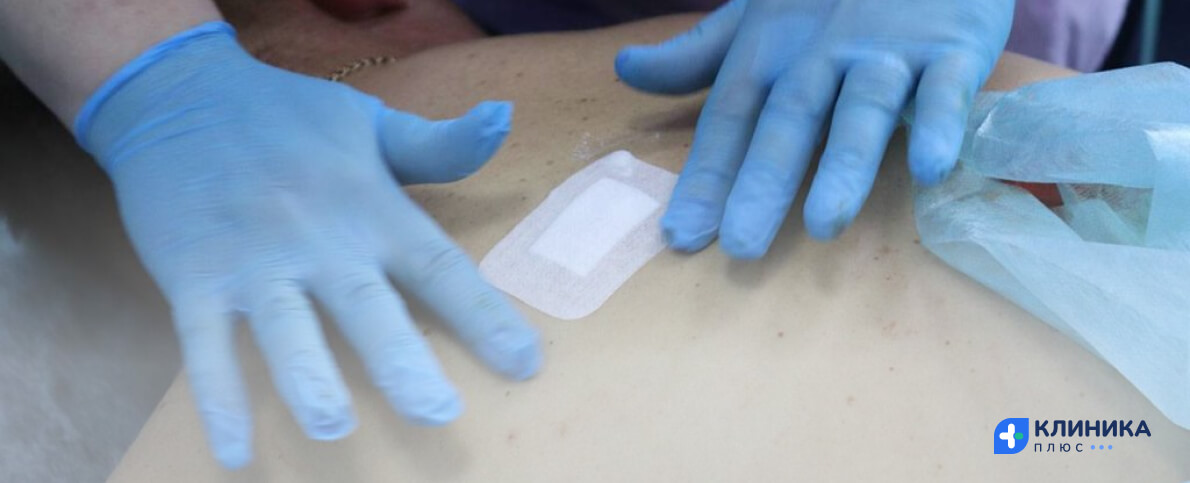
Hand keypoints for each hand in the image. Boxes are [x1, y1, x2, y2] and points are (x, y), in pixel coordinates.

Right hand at [76, 22, 540, 467]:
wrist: (175, 93)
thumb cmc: (286, 115)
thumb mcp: (369, 121)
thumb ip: (437, 144)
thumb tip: (505, 119)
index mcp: (370, 205)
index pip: (438, 265)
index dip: (484, 315)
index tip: (524, 363)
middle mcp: (317, 237)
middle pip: (367, 306)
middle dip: (403, 361)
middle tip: (438, 412)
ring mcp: (253, 260)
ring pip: (286, 329)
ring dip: (309, 379)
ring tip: (334, 425)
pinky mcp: (195, 277)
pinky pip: (205, 344)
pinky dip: (218, 397)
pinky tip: (235, 450)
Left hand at [616, 0, 1013, 255]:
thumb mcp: (757, 17)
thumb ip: (697, 54)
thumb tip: (626, 70)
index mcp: (768, 51)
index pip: (728, 120)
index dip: (704, 177)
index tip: (680, 235)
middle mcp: (820, 55)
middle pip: (787, 122)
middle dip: (761, 184)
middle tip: (741, 246)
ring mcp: (885, 52)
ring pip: (861, 110)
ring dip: (843, 166)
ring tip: (824, 224)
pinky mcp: (950, 49)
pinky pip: (944, 89)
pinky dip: (938, 125)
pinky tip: (928, 169)